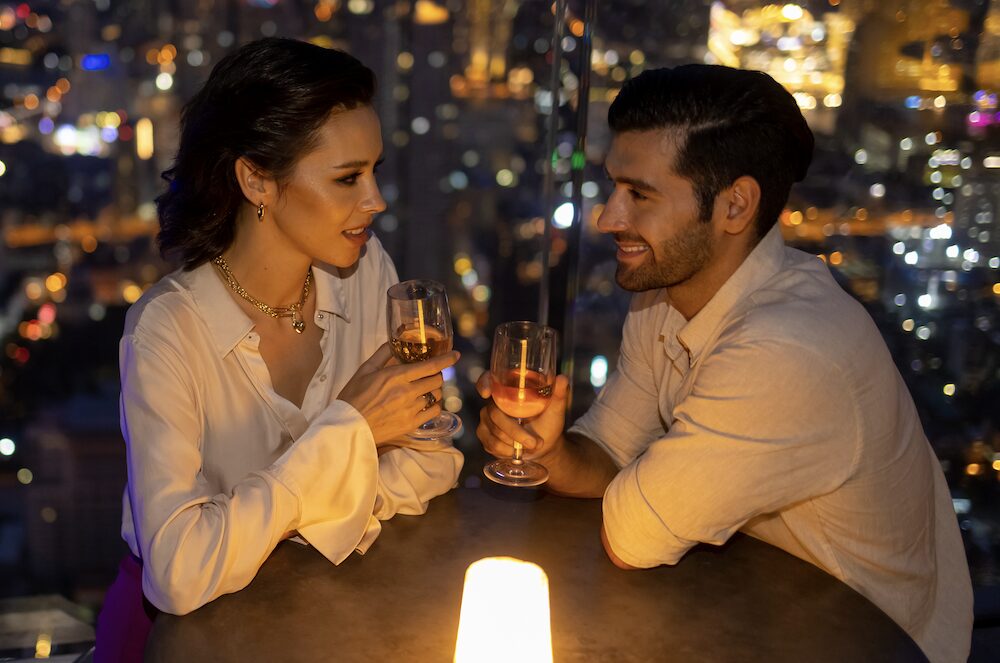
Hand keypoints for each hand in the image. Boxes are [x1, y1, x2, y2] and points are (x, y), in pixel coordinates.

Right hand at [338, 343, 458, 445]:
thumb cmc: (354, 397)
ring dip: (435, 390)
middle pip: (437, 380)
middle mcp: (407, 392)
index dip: (446, 359)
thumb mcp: (365, 370)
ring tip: (425, 390)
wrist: (348, 427)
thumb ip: (383, 354)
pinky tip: (425, 405)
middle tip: (430, 375)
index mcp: (397, 376)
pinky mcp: (411, 425)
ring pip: (436, 396)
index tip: (456, 355)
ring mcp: (411, 409)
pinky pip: (434, 412)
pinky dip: (434, 406)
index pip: (430, 365)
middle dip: (437, 375)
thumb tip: (395, 340)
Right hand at [475, 373, 568, 460]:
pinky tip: (517, 451)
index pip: (487, 379)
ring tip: (531, 445)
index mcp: (508, 389)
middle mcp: (494, 402)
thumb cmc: (548, 423)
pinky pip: (491, 444)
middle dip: (515, 432)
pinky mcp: (484, 435)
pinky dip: (507, 451)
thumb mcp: (556, 409)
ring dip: (514, 443)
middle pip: (495, 414)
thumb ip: (559, 394)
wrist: (543, 446)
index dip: (483, 383)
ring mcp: (486, 418)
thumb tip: (563, 378)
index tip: (487, 393)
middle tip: (534, 443)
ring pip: (494, 432)